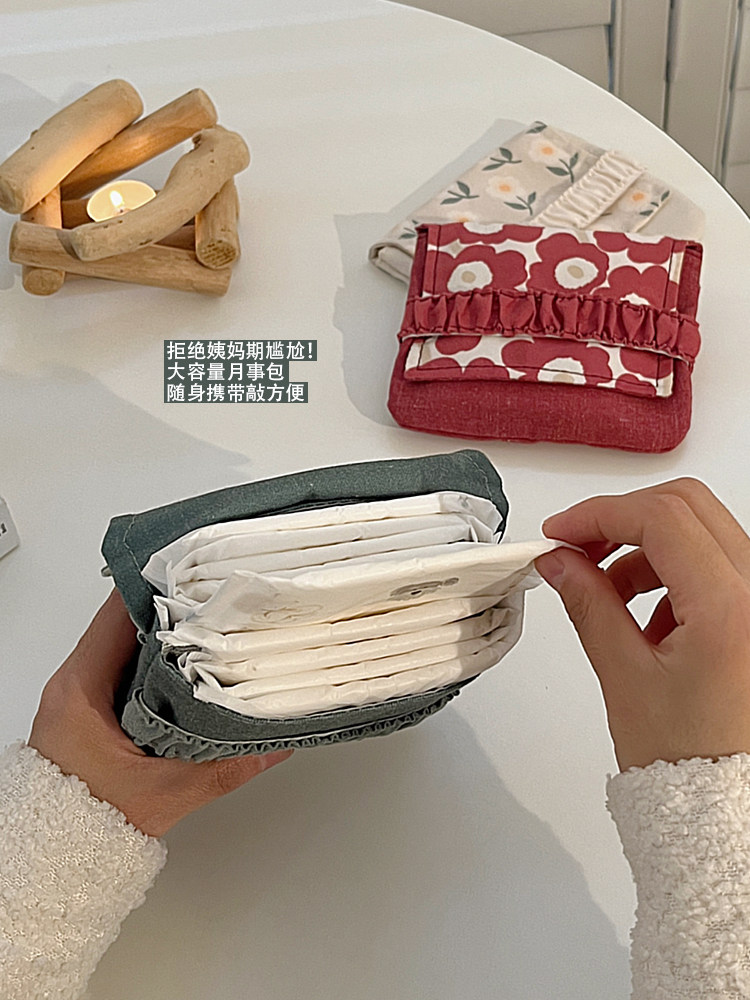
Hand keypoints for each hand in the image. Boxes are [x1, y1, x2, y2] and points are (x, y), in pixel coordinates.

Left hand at [28, 589, 291, 836]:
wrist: (54, 861)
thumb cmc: (83, 827)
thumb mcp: (162, 793)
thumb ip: (222, 769)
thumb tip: (270, 747)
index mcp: (80, 689)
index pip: (118, 611)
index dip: (158, 586)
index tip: (194, 574)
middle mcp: (76, 684)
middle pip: (127, 620)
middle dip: (173, 607)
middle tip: (215, 598)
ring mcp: (82, 696)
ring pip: (129, 644)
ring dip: (167, 636)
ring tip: (210, 629)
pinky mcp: (92, 712)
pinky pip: (127, 669)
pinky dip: (158, 662)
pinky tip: (190, 671)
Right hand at [534, 478, 749, 771]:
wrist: (727, 807)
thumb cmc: (692, 762)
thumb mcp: (624, 676)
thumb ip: (588, 604)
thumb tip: (559, 561)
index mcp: (732, 607)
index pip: (660, 519)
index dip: (599, 515)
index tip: (561, 533)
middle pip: (685, 507)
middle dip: (622, 521)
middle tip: (578, 549)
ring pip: (700, 530)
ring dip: (646, 549)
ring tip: (609, 596)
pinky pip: (716, 561)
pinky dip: (673, 572)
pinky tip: (648, 619)